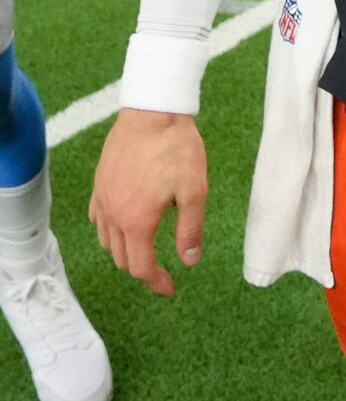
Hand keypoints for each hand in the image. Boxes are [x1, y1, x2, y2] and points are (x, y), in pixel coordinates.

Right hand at [89, 109, 208, 298]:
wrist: (152, 111)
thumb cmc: (177, 149)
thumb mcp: (194, 192)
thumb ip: (190, 230)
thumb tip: (189, 262)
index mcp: (137, 222)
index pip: (140, 267)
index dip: (156, 283)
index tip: (170, 289)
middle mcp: (113, 215)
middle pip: (121, 258)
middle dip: (142, 270)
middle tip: (162, 273)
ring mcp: (102, 198)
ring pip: (106, 241)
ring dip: (124, 253)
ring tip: (144, 252)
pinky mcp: (99, 183)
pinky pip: (97, 218)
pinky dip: (108, 231)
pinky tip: (121, 226)